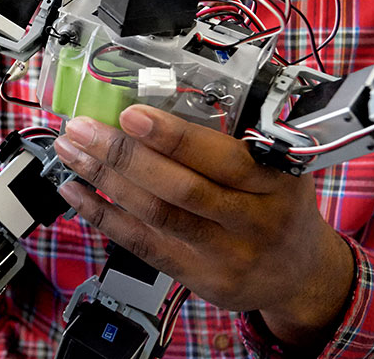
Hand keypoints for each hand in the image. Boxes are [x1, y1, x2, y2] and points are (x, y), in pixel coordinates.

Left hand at [51, 105, 354, 347]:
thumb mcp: (280, 168)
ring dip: (106, 180)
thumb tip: (162, 97)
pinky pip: (143, 244)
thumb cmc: (280, 205)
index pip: (224, 159)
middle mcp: (252, 219)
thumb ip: (235, 141)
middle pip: (182, 189)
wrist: (302, 275)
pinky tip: (75, 192)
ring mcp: (224, 254)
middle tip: (83, 127)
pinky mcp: (199, 277)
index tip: (132, 112)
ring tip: (71, 150)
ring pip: (157, 215)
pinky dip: (105, 216)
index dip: (175, 138)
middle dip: (125, 156)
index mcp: (276, 180)